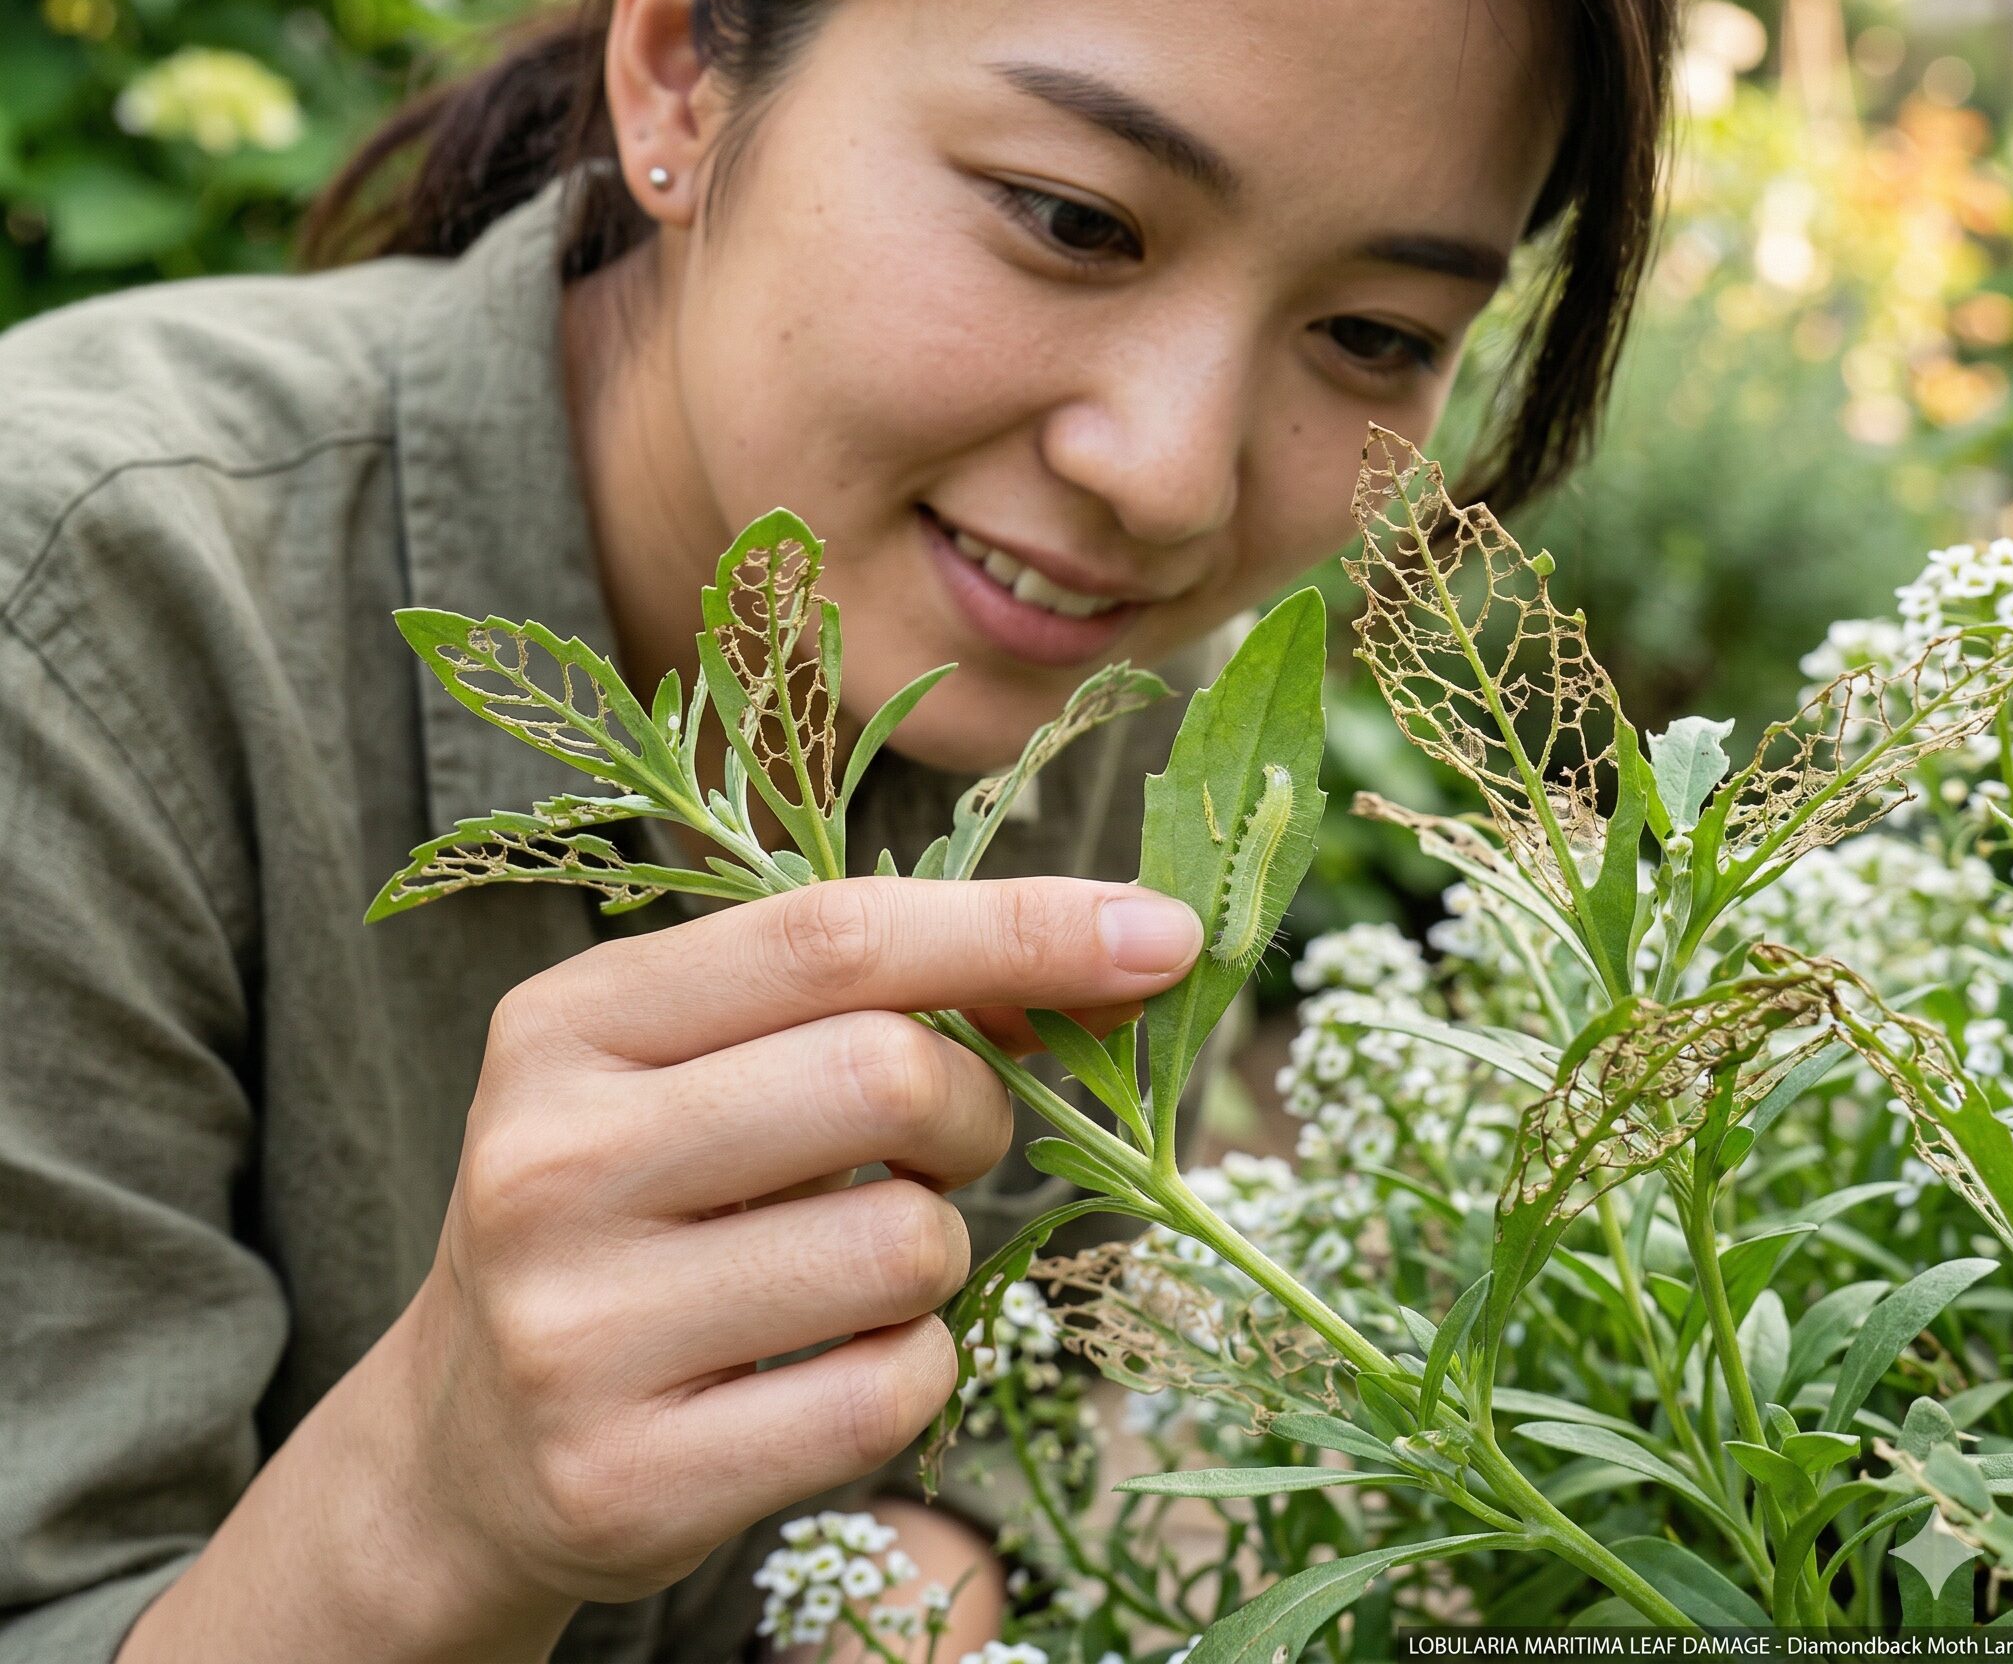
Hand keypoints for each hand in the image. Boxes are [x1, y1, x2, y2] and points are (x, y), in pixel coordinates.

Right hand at [371, 875, 1200, 1651]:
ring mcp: (576, 1328)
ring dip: (938, 1246)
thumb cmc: (635, 1204)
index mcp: (571, 1020)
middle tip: (945, 1135)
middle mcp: (552, 1160)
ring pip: (907, 1244)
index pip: (832, 934)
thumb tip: (1114, 956)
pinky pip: (891, 1391)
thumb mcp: (698, 1063)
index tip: (1159, 933)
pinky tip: (828, 1362)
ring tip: (848, 1259)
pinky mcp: (629, 1475)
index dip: (1019, 924)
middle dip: (975, 1103)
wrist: (466, 1442)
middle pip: (885, 1074)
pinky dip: (914, 1363)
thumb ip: (866, 994)